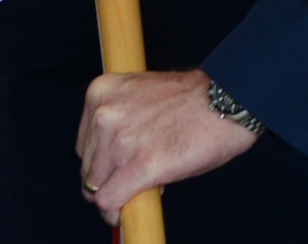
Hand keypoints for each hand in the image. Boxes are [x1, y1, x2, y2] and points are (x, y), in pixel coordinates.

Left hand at [77, 69, 258, 223]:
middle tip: (130, 182)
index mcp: (101, 92)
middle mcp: (104, 115)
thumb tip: (115, 157)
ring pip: (95, 187)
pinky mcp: (139, 166)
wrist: (223, 102)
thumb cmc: (191, 98)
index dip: (100, 162)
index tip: (115, 169)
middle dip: (106, 180)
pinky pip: (109, 200)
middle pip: (88, 167)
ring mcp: (120, 142)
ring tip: (135, 193)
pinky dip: (112, 213)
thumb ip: (121, 119)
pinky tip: (122, 214)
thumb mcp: (141, 95)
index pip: (84, 144)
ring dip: (112, 196)